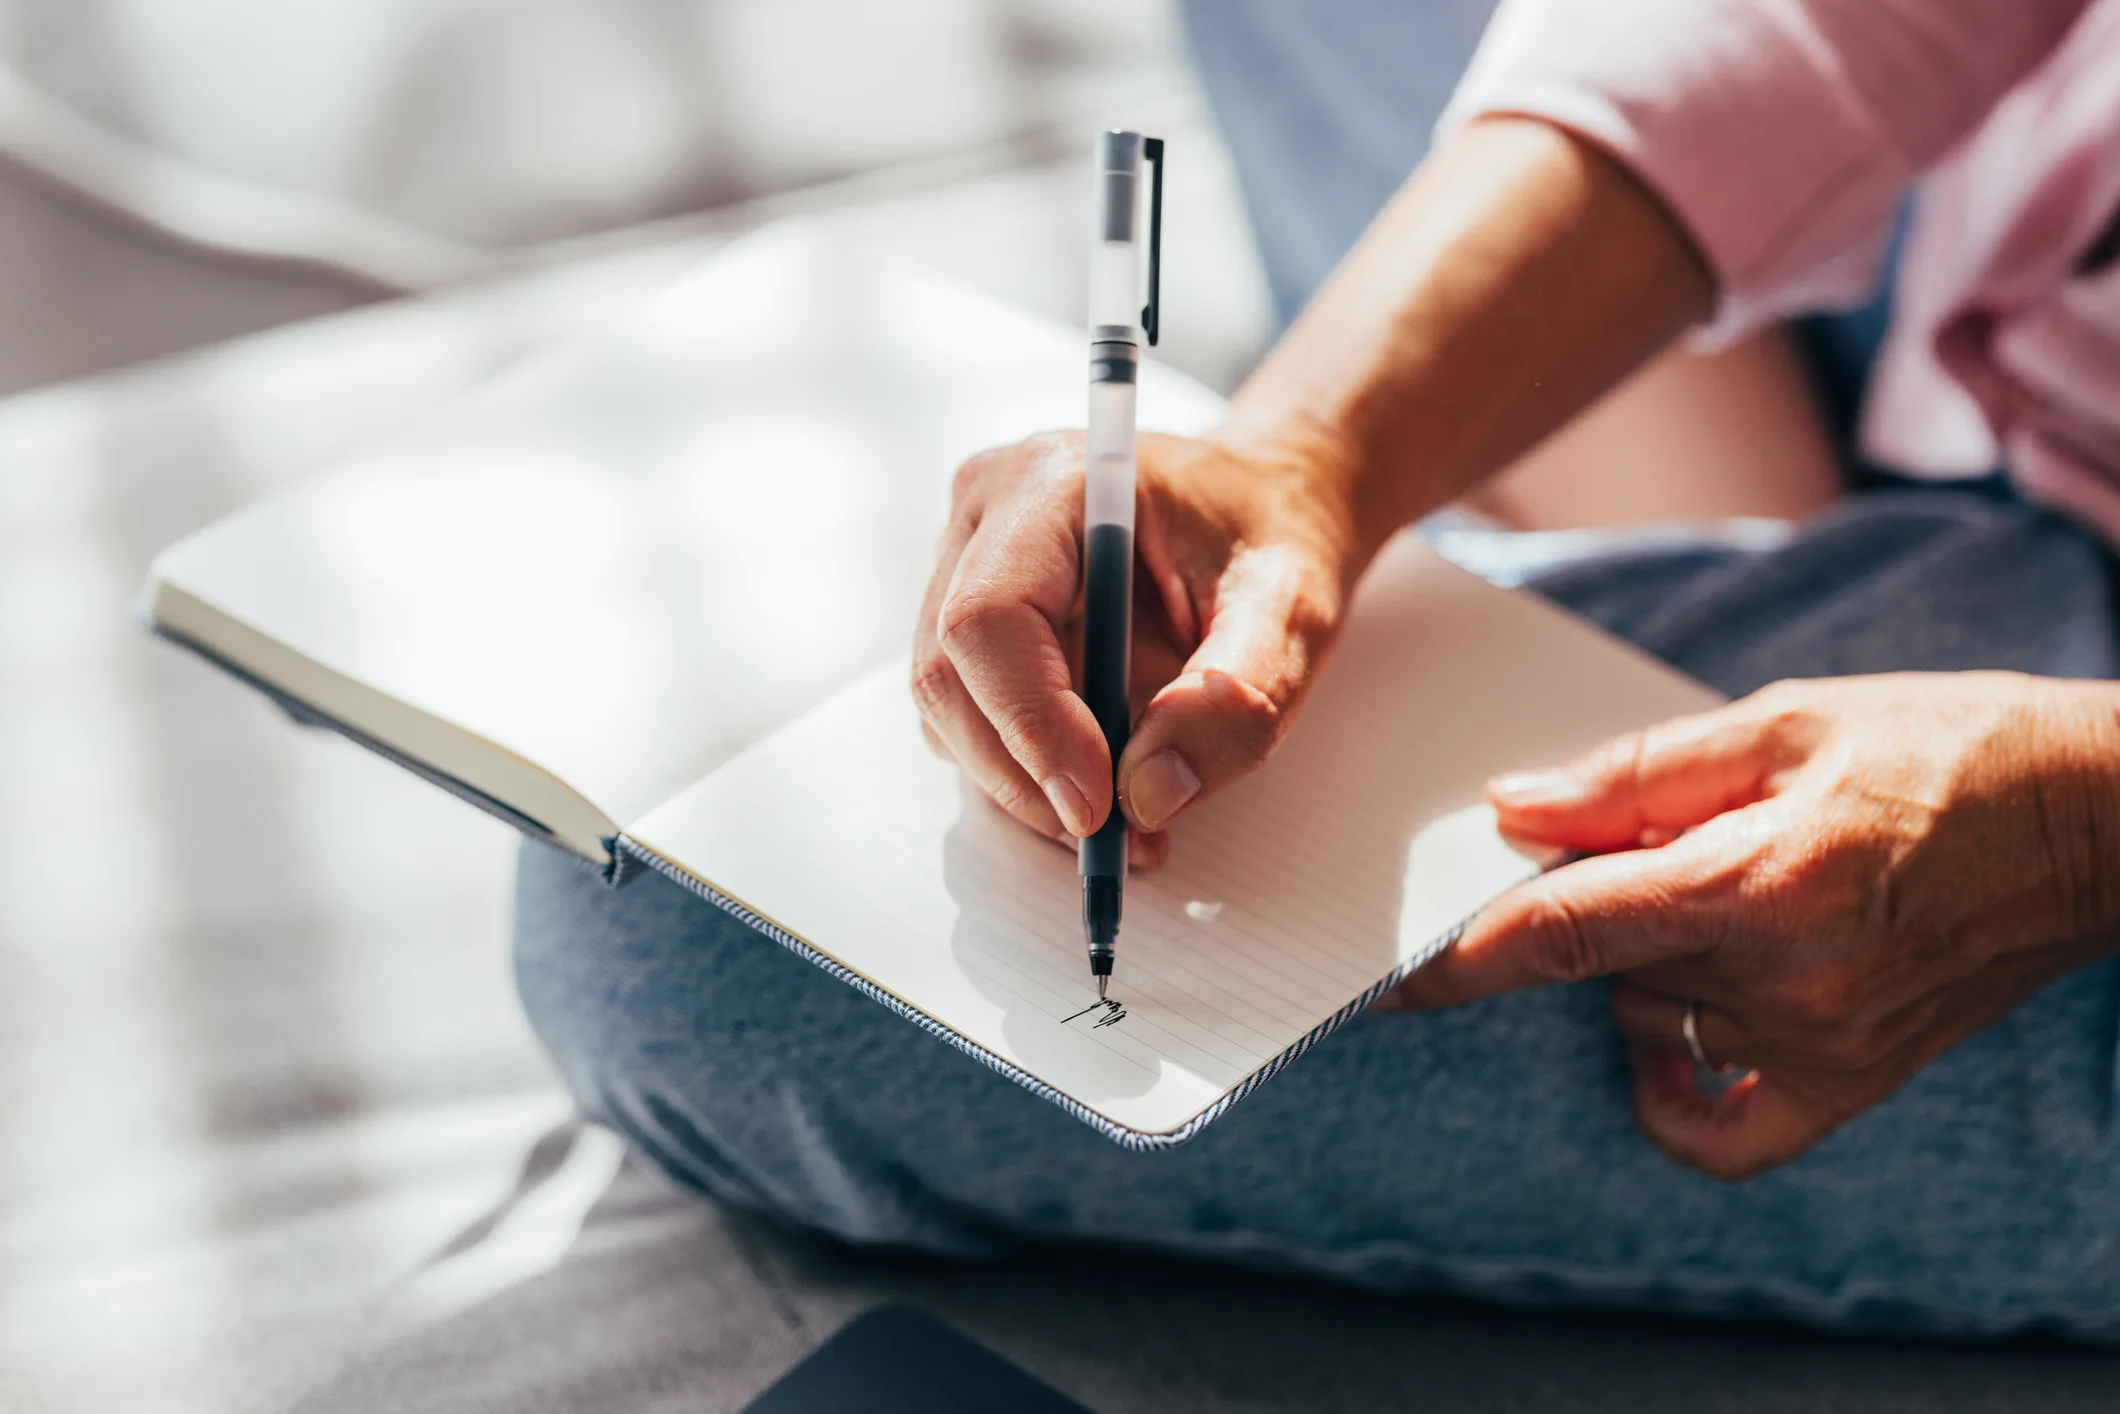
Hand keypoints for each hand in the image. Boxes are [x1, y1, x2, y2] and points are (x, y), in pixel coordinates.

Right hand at [911, 430, 1362, 863]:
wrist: (1265, 503)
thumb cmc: (1275, 532)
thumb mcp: (1292, 608)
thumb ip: (1235, 697)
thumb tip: (1150, 794)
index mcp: (1052, 481)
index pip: (989, 617)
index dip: (1032, 724)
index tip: (1097, 806)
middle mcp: (985, 513)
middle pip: (949, 673)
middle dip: (1025, 777)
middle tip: (1118, 841)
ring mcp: (965, 563)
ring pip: (949, 708)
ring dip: (1024, 788)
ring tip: (1129, 825)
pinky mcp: (975, 617)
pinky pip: (971, 716)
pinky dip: (1027, 775)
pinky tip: (1104, 790)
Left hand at [1379, 672, 2119, 1179]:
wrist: (2095, 821)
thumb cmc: (1943, 747)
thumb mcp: (1785, 720)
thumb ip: (1637, 775)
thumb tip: (1515, 808)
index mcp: (1761, 878)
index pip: (1568, 932)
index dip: (1464, 955)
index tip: (1395, 969)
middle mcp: (1789, 979)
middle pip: (1604, 968)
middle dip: (1589, 905)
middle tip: (1657, 840)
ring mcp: (1825, 1044)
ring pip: (1650, 1018)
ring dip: (1641, 963)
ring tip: (1716, 889)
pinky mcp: (1856, 1079)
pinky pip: (1724, 1129)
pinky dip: (1671, 1091)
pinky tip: (1660, 1036)